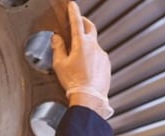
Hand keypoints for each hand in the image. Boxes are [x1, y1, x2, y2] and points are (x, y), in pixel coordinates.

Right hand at [51, 1, 113, 118]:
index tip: (72, 6)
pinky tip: (85, 67)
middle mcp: (94, 47)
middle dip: (84, 22)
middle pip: (90, 27)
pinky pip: (98, 56)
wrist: (89, 98)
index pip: (76, 22)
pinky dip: (92, 57)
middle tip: (79, 21)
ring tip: (77, 56)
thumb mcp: (59, 64)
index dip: (73, 12)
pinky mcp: (107, 64)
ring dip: (86, 45)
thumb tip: (57, 38)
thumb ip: (58, 48)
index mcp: (81, 44)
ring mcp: (102, 55)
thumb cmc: (74, 82)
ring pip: (94, 44)